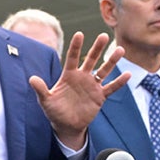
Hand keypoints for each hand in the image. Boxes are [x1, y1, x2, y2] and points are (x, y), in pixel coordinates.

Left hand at [30, 32, 130, 149]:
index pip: (72, 58)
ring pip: (104, 71)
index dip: (76, 46)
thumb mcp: (45, 101)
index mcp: (68, 75)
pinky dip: (119, 82)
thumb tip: (31, 78)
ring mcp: (92, 86)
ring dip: (112, 61)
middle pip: (91, 59)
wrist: (66, 125)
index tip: (80, 34)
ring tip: (120, 50)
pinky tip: (128, 75)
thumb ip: (40, 89)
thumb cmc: (54, 111)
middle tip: (103, 36)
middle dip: (97, 48)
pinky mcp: (100, 96)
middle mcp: (82, 77)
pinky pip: (111, 88)